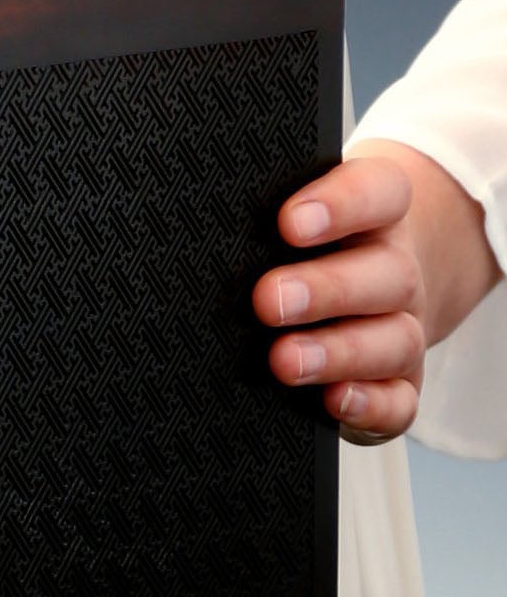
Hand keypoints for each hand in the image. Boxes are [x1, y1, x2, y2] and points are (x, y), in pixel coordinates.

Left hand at [252, 140, 497, 444]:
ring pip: (394, 340)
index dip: (342, 204)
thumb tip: (195, 235)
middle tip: (268, 300)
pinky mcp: (398, 383)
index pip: (378, 192)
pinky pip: (400, 400)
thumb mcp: (295, 219)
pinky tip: (334, 401)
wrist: (363, 287)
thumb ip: (261, 220)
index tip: (289, 222)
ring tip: (284, 361)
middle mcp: (395, 270)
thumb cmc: (306, 248)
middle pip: (387, 275)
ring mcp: (402, 328)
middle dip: (327, 290)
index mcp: (376, 216)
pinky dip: (371, 404)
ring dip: (339, 353)